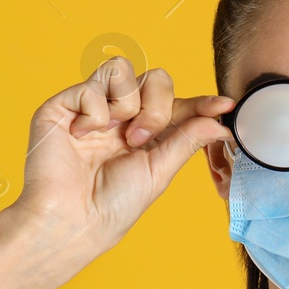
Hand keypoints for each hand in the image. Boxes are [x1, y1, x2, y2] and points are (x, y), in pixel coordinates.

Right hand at [0, 56, 232, 288]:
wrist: (74, 218)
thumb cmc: (113, 205)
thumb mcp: (160, 171)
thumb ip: (187, 139)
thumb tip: (221, 122)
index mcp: (145, 133)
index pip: (178, 105)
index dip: (201, 102)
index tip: (224, 106)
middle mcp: (120, 117)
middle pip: (155, 79)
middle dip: (157, 107)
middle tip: (141, 139)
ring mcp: (92, 108)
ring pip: (123, 69)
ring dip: (127, 105)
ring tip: (115, 136)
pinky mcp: (64, 105)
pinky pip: (93, 84)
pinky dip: (94, 112)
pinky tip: (83, 136)